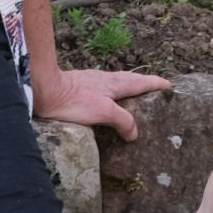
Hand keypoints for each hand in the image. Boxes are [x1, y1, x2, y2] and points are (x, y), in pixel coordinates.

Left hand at [32, 64, 169, 138]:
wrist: (43, 89)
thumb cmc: (74, 100)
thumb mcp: (104, 111)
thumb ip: (123, 120)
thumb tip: (134, 133)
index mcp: (115, 84)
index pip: (141, 83)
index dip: (155, 84)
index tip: (169, 85)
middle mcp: (105, 79)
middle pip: (130, 80)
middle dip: (143, 84)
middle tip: (154, 89)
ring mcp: (91, 81)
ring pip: (115, 84)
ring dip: (126, 89)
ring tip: (132, 98)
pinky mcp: (79, 87)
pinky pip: (102, 89)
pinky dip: (111, 94)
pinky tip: (105, 101)